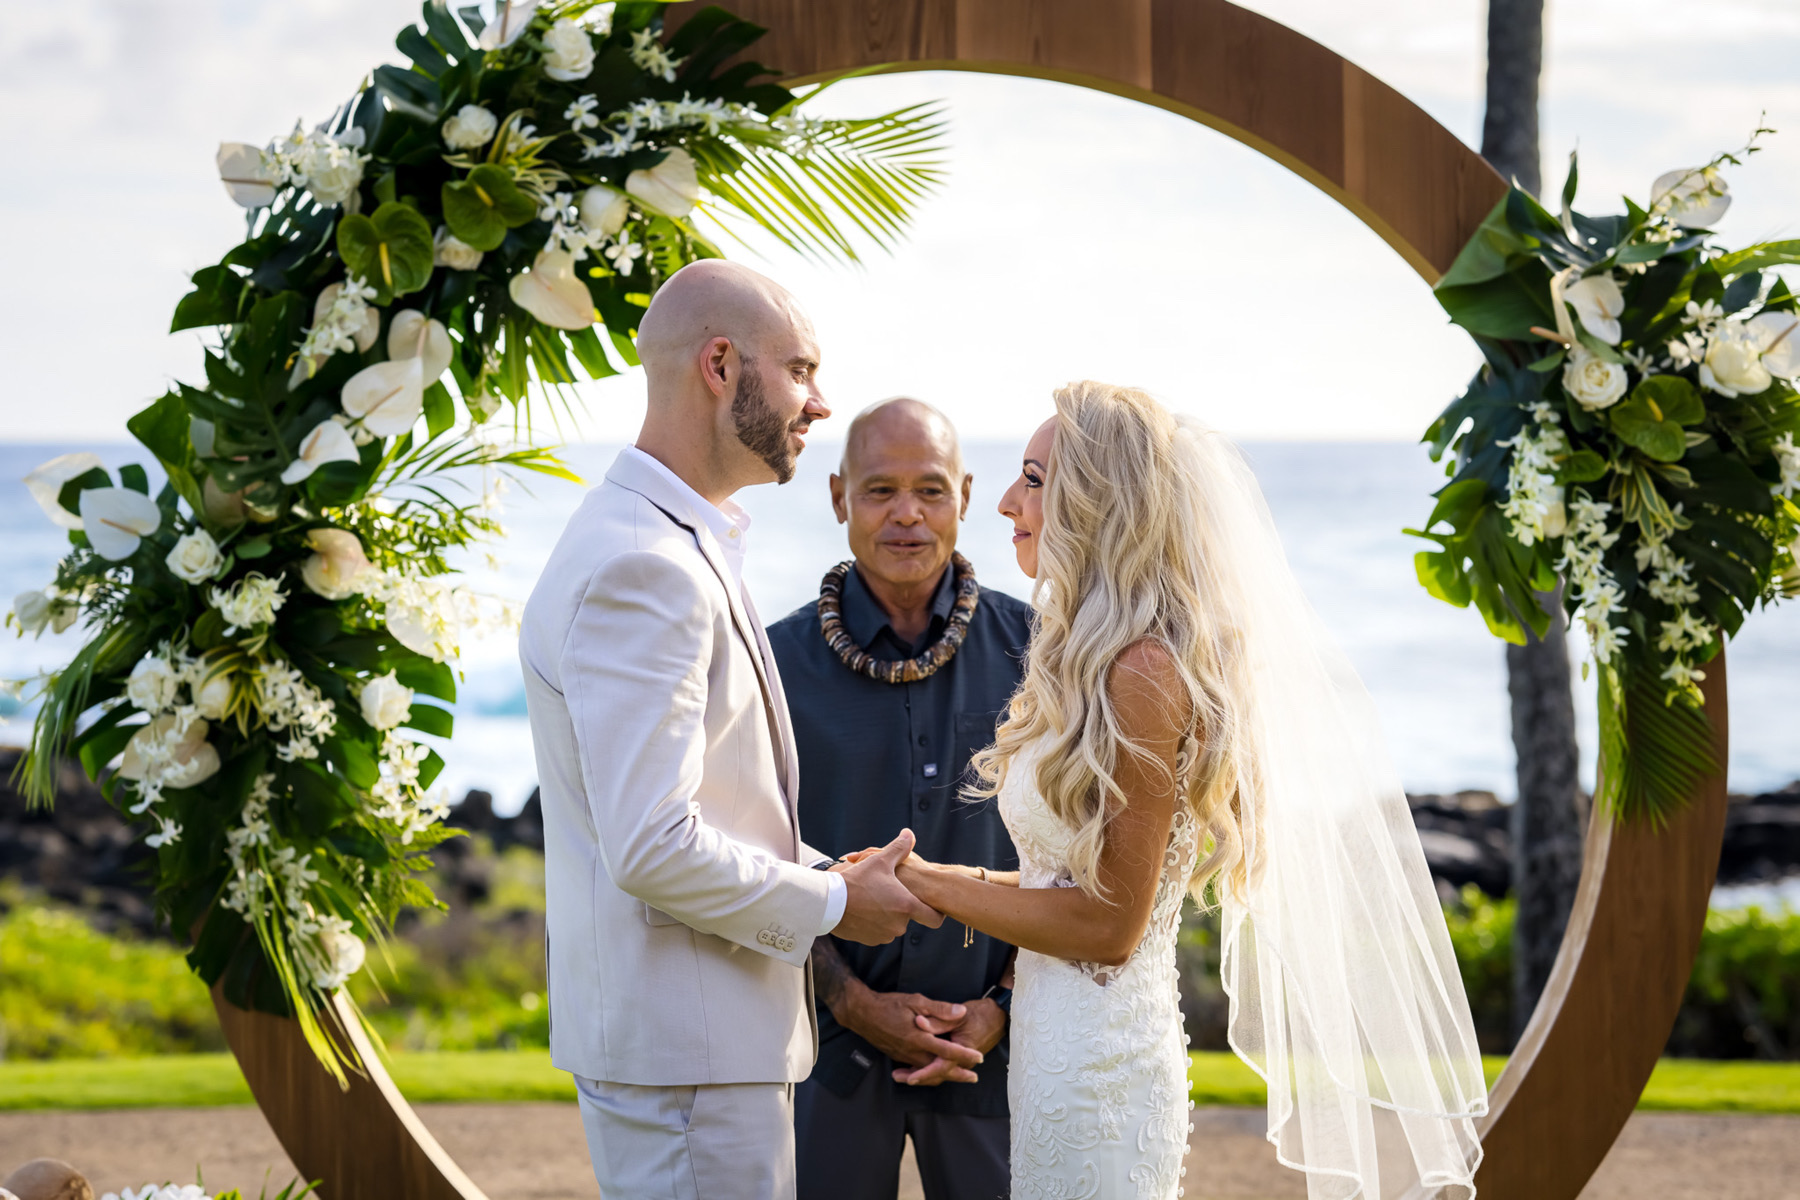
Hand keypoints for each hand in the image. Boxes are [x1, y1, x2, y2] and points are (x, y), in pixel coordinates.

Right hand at [830, 829, 942, 944]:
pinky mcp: (869, 940)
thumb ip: (899, 848)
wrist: (828, 902)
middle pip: (909, 917)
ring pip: (892, 924)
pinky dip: (873, 922)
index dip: (936, 912)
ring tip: (872, 898)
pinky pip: (878, 931)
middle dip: (901, 906)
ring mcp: (884, 935)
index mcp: (906, 906)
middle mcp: (899, 925)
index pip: (934, 918)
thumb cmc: (856, 879)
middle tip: (888, 891)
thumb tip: (909, 834)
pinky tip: (862, 908)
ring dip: (887, 915)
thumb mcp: (879, 860)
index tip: (932, 905)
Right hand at [835, 984, 984, 1081]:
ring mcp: (903, 1056)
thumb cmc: (889, 1004)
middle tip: (973, 1078)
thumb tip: (962, 1012)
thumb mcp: (916, 1001)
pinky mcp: (897, 1056)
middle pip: (939, 1068)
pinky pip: (916, 1069)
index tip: (979, 1058)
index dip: (965, 1055)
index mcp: (920, 1038)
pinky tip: (933, 1072)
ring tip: (958, 1076)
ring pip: (928, 1071)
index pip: (947, 1050)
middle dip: (957, 1074)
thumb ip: (940, 1009)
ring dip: (944, 1074)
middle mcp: (912, 1051)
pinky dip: (928, 1073)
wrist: (862, 1013)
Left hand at [891, 997, 1007, 1086]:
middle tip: (897, 1076)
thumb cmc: (980, 1014)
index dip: (924, 1072)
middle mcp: (963, 1061)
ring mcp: (962, 1062)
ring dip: (921, 1073)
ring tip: (901, 1074)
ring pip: (939, 1073)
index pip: (941, 1067)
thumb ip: (938, 1019)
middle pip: (937, 1074)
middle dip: (917, 1076)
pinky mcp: (960, 1059)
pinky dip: (929, 1068)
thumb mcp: (959, 1015)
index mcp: (963, 1051)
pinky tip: (915, 1066)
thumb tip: (918, 1022)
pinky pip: (943, 1067)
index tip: (910, 1077)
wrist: (999, 1016)